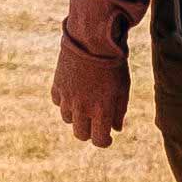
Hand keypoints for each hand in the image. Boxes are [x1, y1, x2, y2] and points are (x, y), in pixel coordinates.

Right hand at [53, 31, 127, 147]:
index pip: (99, 140)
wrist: (93, 39)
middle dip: (89, 132)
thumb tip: (116, 129)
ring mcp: (68, 97)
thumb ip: (119, 111)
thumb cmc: (113, 64)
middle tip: (96, 123)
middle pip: (81, 134)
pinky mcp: (57, 85)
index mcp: (101, 111)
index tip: (108, 138)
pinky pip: (58, 102)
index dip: (104, 142)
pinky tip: (74, 92)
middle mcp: (82, 108)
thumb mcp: (123, 88)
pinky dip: (65, 101)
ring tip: (85, 104)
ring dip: (76, 116)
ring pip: (67, 119)